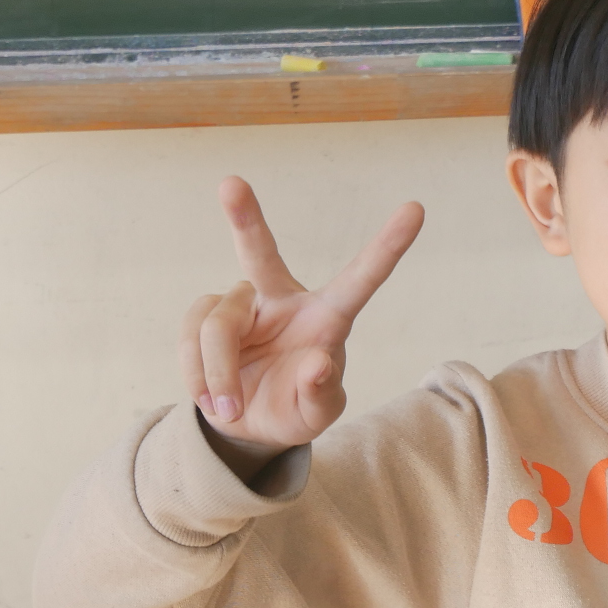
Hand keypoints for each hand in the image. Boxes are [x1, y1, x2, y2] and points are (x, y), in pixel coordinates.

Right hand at [180, 177, 424, 451]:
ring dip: (218, 372)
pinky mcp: (205, 317)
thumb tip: (317, 364)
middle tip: (231, 184)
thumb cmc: (294, 407)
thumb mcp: (316, 413)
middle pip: (261, 253)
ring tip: (229, 406)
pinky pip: (190, 337)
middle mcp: (282, 299)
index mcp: (327, 317)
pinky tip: (211, 398)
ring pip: (217, 325)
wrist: (248, 423)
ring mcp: (241, 305)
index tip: (417, 208)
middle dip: (245, 218)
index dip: (388, 246)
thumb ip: (321, 393)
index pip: (361, 278)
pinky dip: (198, 375)